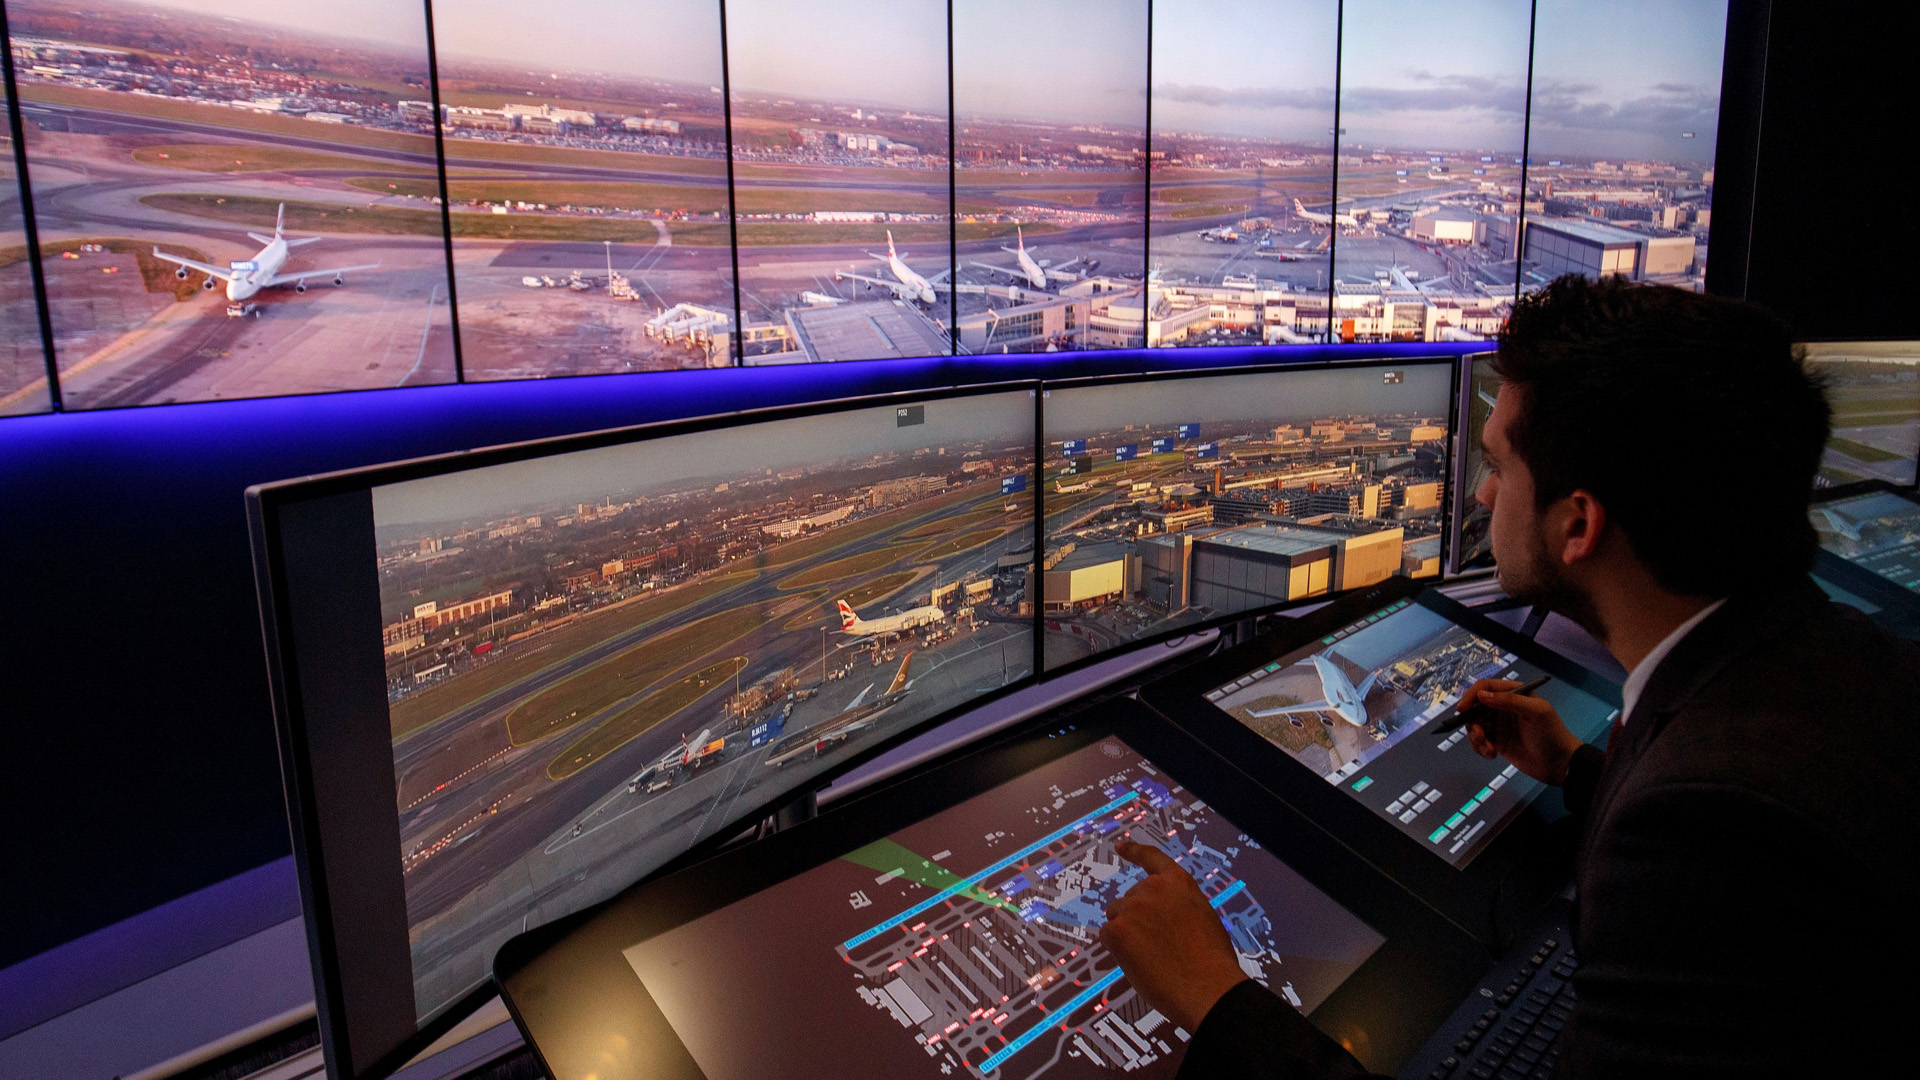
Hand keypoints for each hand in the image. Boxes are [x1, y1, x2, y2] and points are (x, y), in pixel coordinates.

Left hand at [1098, 837, 1249, 1032]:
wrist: (1208, 988)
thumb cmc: (1210, 961)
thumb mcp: (1201, 917)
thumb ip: (1176, 906)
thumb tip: (1157, 916)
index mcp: (1178, 882)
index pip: (1152, 859)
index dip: (1134, 851)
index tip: (1120, 846)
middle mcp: (1153, 888)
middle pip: (1129, 900)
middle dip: (1138, 921)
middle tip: (1161, 949)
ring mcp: (1133, 907)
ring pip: (1117, 919)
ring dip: (1128, 935)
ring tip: (1155, 957)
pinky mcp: (1117, 930)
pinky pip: (1108, 937)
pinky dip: (1118, 951)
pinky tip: (1141, 963)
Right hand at [1456, 678, 1584, 783]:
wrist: (1560, 765)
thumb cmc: (1553, 734)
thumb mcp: (1536, 712)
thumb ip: (1509, 701)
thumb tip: (1481, 695)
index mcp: (1514, 694)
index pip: (1486, 687)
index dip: (1471, 696)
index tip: (1462, 710)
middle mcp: (1504, 707)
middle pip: (1475, 708)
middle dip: (1472, 722)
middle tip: (1480, 735)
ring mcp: (1499, 725)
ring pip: (1474, 726)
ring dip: (1476, 737)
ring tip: (1489, 749)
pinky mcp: (1497, 742)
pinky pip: (1479, 741)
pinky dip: (1480, 748)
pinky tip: (1492, 755)